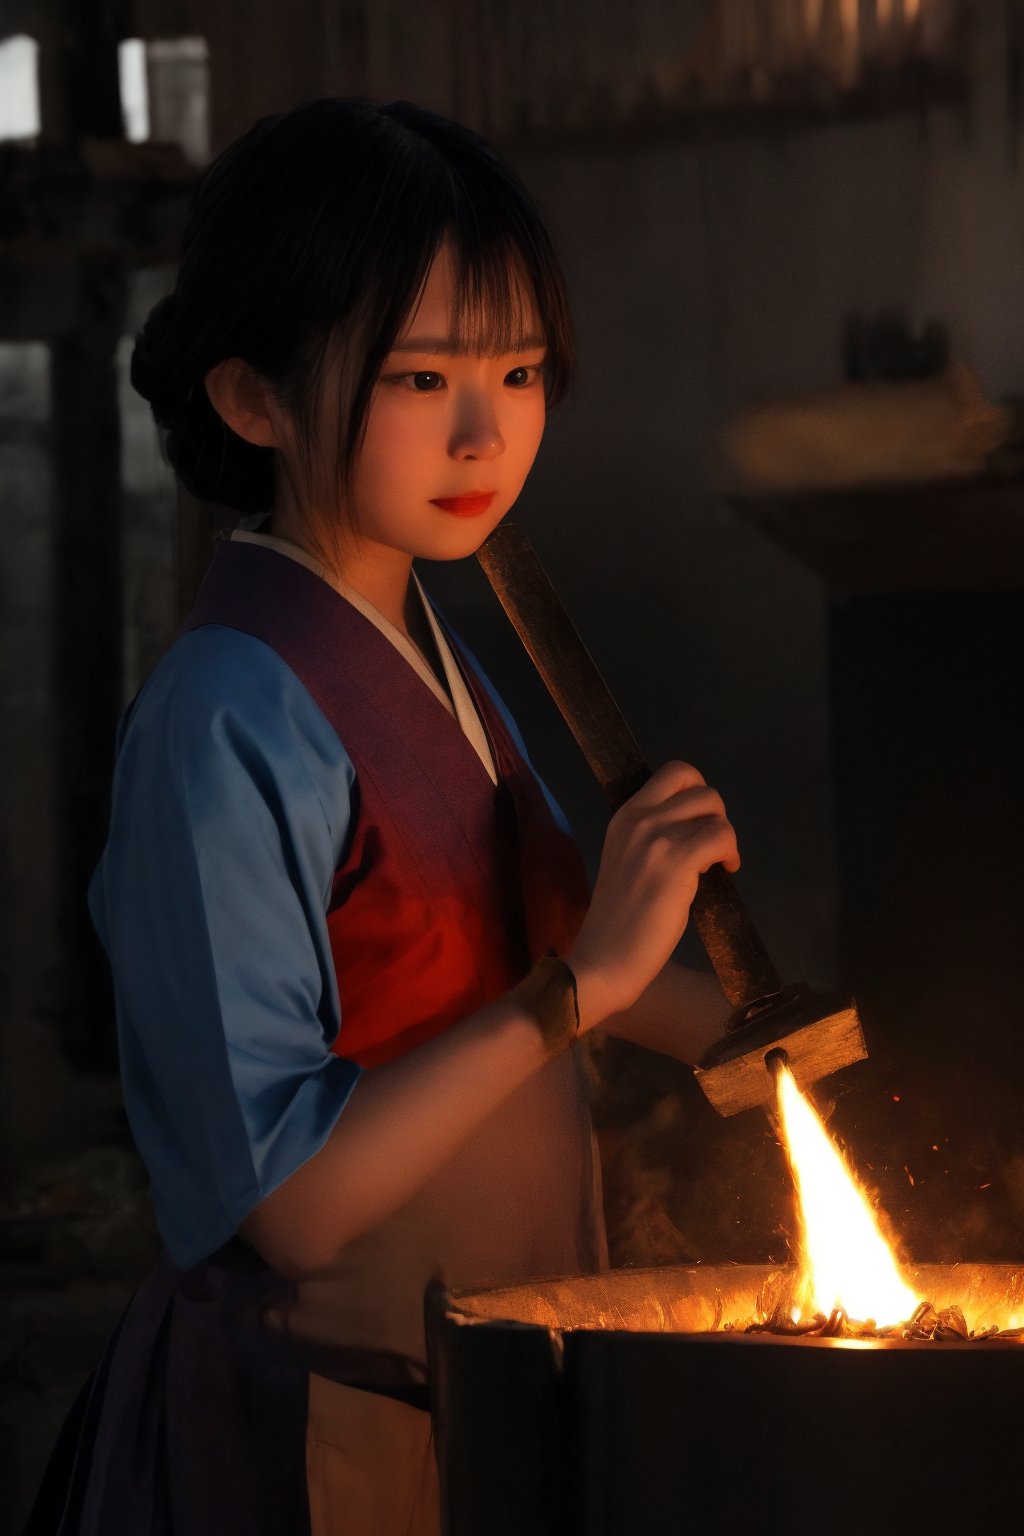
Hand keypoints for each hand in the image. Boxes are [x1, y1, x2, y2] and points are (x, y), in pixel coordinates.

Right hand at [566, 761, 738, 1028]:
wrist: (604, 959)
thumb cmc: (618, 921)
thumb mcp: (628, 861)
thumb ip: (653, 838)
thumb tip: (694, 829)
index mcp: (623, 816)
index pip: (672, 773)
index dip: (697, 792)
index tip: (699, 824)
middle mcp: (638, 818)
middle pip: (697, 784)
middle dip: (715, 812)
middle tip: (713, 844)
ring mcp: (655, 838)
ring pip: (714, 810)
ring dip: (725, 837)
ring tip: (719, 864)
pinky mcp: (675, 861)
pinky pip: (720, 836)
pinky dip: (730, 852)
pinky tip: (725, 872)